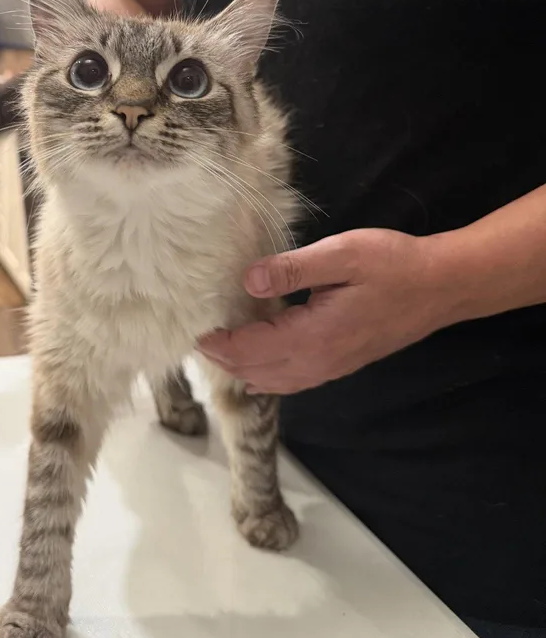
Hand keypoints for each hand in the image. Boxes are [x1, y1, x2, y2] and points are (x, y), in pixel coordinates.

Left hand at [198, 228, 459, 393]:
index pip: (251, 349)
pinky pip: (295, 380)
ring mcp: (332, 367)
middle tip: (199, 340)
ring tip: (221, 351)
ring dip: (245, 370)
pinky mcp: (342, 363)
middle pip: (257, 371)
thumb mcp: (341, 255)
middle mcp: (319, 361)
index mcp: (312, 336)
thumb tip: (247, 281)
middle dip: (226, 360)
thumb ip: (292, 269)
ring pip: (275, 382)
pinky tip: (260, 364)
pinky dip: (269, 375)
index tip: (196, 331)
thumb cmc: (392, 264)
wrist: (441, 287)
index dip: (220, 343)